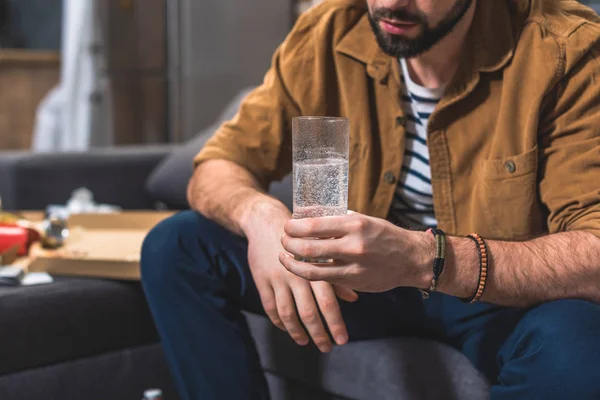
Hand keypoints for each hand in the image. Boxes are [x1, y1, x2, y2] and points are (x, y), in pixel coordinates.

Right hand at [243, 203, 357, 352]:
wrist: (266, 221)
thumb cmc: (301, 236)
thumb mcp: (321, 251)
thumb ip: (335, 276)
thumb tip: (354, 298)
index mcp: (315, 268)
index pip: (327, 302)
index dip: (335, 323)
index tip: (342, 340)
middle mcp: (296, 275)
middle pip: (308, 313)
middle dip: (319, 334)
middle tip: (327, 347)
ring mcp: (277, 279)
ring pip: (287, 314)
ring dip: (297, 332)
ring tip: (305, 342)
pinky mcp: (262, 280)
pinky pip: (270, 307)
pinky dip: (278, 321)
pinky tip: (286, 329)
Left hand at [279, 211, 432, 291]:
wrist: (411, 259)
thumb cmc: (385, 236)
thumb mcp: (364, 220)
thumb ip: (339, 220)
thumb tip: (311, 216)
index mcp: (354, 224)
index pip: (314, 225)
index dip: (294, 226)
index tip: (287, 225)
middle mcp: (352, 245)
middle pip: (308, 247)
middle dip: (289, 243)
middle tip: (283, 239)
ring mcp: (352, 266)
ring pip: (312, 268)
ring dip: (292, 263)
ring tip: (283, 256)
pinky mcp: (353, 281)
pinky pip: (324, 280)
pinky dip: (307, 273)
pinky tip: (299, 268)